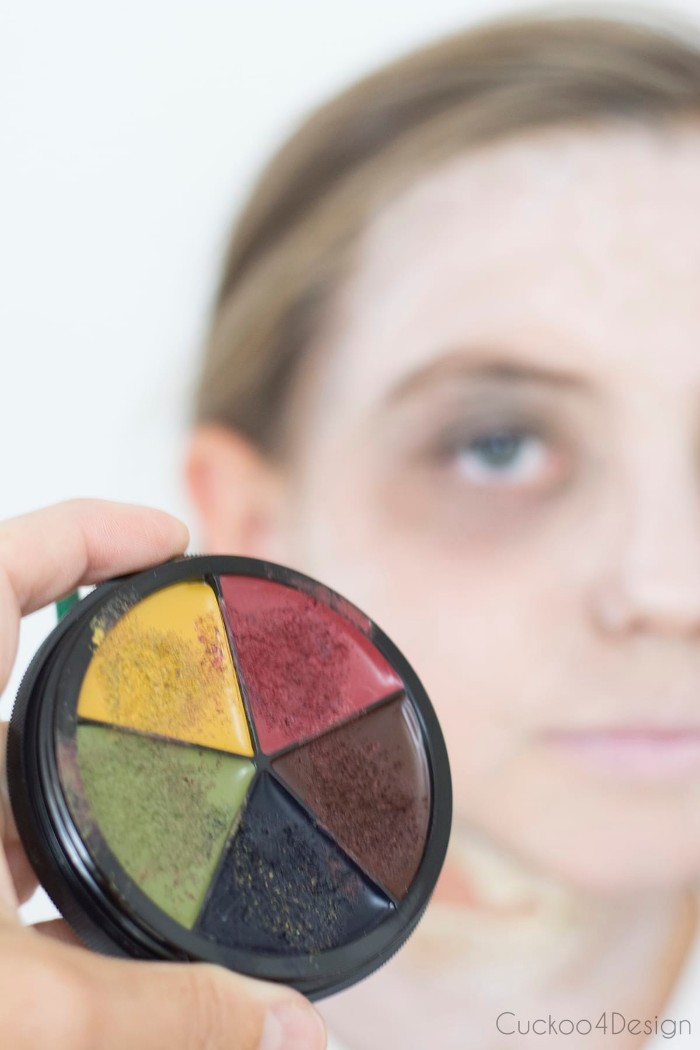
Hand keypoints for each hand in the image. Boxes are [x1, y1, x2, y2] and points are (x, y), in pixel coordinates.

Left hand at [0, 500, 325, 1049]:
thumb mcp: (12, 1008)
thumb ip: (155, 1014)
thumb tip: (282, 1027)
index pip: (12, 563)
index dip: (95, 530)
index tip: (170, 539)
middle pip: (10, 642)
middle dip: (101, 639)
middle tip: (180, 648)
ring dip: (65, 749)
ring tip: (148, 772)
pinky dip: (33, 829)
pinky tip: (75, 887)